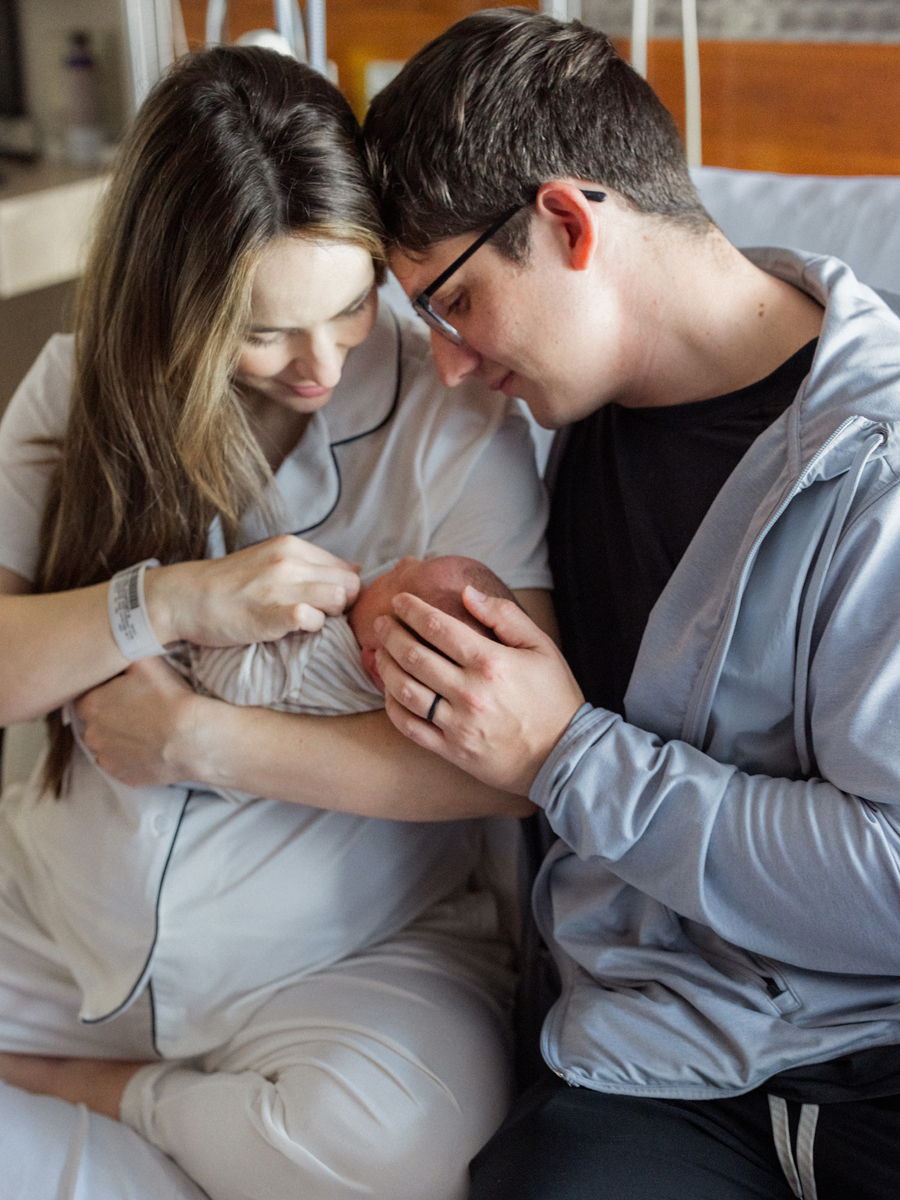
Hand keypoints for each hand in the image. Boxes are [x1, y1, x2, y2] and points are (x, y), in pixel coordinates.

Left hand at [75, 657, 213, 785]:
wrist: (193, 738)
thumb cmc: (169, 698)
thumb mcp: (146, 663)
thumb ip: (125, 652)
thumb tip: (119, 641)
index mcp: (91, 705)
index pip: (86, 698)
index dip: (105, 694)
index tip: (122, 693)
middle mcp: (92, 735)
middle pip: (95, 722)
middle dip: (111, 717)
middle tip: (138, 710)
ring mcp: (107, 759)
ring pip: (107, 745)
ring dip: (120, 738)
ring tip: (146, 729)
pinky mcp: (124, 777)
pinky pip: (122, 764)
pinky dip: (132, 757)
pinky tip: (151, 747)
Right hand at [145, 535, 359, 646]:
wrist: (186, 597)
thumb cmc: (231, 584)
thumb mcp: (271, 559)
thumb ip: (309, 564)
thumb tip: (354, 571)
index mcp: (293, 546)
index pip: (347, 568)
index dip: (344, 590)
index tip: (327, 603)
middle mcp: (290, 561)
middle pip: (349, 585)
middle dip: (342, 604)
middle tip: (320, 615)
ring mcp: (280, 586)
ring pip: (338, 599)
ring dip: (329, 617)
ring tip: (305, 622)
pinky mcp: (271, 613)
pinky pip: (313, 619)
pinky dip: (311, 628)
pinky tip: (292, 630)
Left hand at [374, 586, 584, 794]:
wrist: (565, 756)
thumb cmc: (554, 697)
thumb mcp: (542, 647)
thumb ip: (504, 616)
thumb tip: (467, 593)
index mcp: (490, 662)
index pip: (437, 627)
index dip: (411, 610)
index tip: (399, 600)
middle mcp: (470, 692)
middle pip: (413, 655)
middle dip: (390, 633)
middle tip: (381, 622)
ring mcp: (458, 724)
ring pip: (405, 690)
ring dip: (385, 667)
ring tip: (379, 652)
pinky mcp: (452, 749)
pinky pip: (410, 726)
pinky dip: (393, 706)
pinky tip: (390, 691)